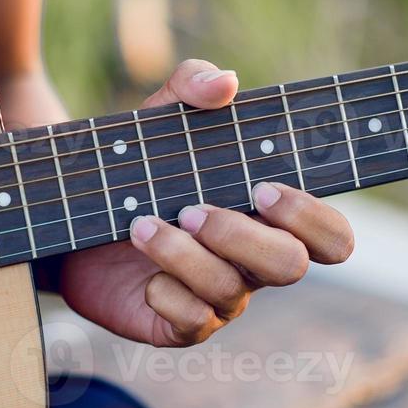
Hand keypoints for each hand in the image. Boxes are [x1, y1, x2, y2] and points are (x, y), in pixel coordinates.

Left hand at [57, 60, 354, 347]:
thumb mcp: (161, 114)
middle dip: (242, 235)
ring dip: (183, 255)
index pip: (332, 237)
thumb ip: (193, 84)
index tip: (263, 187)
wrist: (75, 210)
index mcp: (272, 217)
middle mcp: (255, 262)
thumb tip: (226, 84)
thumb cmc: (140, 163)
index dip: (311, 218)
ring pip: (230, 291)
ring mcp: (220, 297)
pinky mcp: (179, 324)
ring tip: (139, 225)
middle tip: (192, 208)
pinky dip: (166, 294)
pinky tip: (141, 274)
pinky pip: (192, 322)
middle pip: (289, 266)